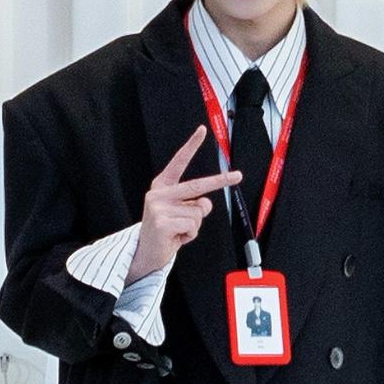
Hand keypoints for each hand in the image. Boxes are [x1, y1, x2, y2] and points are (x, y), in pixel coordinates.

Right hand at [127, 124, 240, 282]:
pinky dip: (189, 235)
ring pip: (198, 213)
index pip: (179, 162)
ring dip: (194, 226)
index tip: (202, 130)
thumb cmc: (165, 231)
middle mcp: (159, 193)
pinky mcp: (162, 223)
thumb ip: (194, 204)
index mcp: (162, 186)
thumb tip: (205, 204)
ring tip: (178, 231)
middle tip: (238, 175)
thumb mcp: (180, 213)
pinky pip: (193, 226)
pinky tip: (175, 238)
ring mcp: (159, 208)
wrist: (145, 253)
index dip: (191, 145)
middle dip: (221, 181)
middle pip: (197, 185)